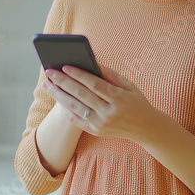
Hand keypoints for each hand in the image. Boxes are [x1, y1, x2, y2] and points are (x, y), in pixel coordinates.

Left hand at [42, 64, 163, 141]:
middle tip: (49, 72)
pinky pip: (76, 120)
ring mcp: (101, 124)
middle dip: (63, 82)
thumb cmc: (136, 102)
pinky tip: (58, 99)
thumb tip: (91, 63)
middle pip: (81, 95)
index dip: (78, 75)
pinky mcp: (96, 132)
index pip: (94, 85)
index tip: (65, 66)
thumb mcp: (129, 85)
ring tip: (48, 85)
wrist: (146, 128)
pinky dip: (66, 109)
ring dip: (59, 95)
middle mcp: (109, 113)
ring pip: (75, 108)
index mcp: (119, 99)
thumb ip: (110, 75)